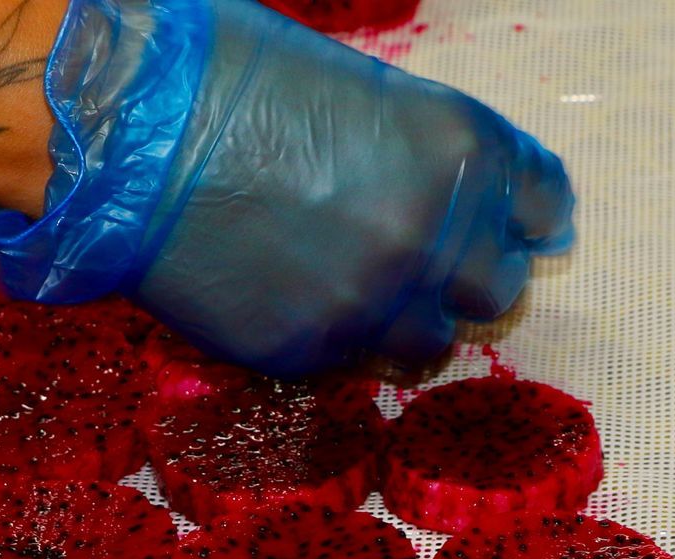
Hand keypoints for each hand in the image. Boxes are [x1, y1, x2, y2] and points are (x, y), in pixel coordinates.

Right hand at [0, 0, 574, 376]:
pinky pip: (362, 363)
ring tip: (366, 290)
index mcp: (462, 148)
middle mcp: (437, 233)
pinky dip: (349, 340)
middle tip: (428, 262)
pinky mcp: (317, 351)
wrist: (130, 132)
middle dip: (469, 275)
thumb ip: (425, 153)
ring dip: (414, 321)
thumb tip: (453, 196)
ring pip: (437, 344)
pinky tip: (310, 300)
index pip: (544, 207)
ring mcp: (378, 302)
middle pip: (498, 288)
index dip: (523, 216)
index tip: (508, 224)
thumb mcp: (363, 92)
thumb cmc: (233, 79)